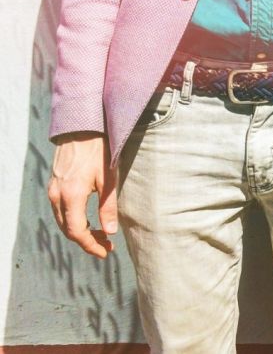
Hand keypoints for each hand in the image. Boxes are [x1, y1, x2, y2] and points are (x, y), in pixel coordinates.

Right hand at [47, 132, 117, 257]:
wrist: (81, 129)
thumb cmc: (99, 152)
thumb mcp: (109, 180)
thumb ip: (108, 207)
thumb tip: (111, 232)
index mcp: (71, 196)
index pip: (77, 232)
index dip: (91, 246)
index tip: (106, 252)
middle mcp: (57, 196)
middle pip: (68, 230)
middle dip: (87, 241)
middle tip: (107, 246)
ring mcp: (53, 190)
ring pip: (63, 221)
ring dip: (80, 232)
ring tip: (101, 236)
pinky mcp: (54, 186)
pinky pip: (60, 211)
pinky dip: (74, 221)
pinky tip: (89, 221)